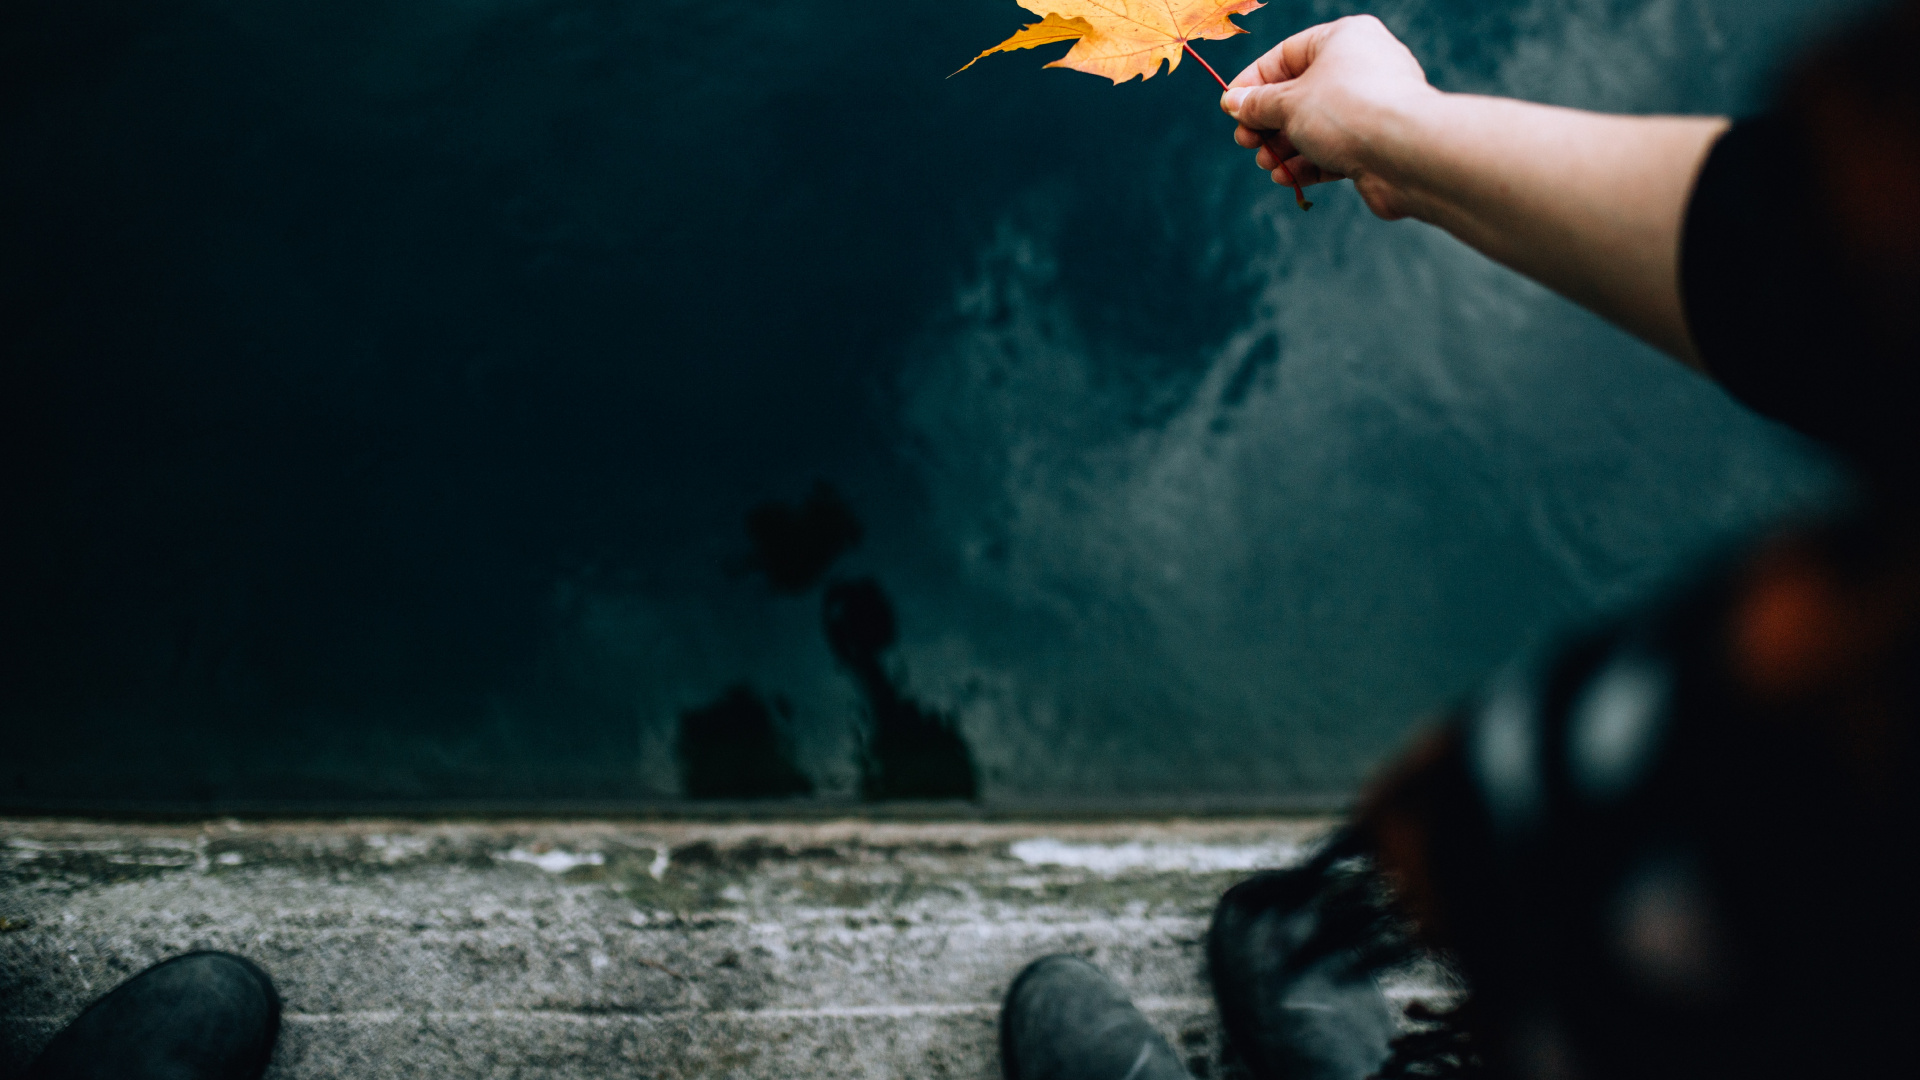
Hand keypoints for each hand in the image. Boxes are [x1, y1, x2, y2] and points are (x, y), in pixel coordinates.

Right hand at [1220, 15, 1437, 218]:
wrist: (1406, 154)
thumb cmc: (1347, 111)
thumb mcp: (1289, 103)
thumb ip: (1258, 104)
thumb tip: (1233, 103)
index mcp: (1343, 39)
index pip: (1286, 55)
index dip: (1254, 83)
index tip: (1231, 108)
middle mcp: (1361, 67)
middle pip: (1299, 94)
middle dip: (1268, 123)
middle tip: (1246, 142)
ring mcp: (1372, 107)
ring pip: (1315, 126)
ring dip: (1284, 148)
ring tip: (1267, 164)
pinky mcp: (1377, 144)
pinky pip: (1334, 149)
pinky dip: (1308, 164)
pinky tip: (1287, 178)